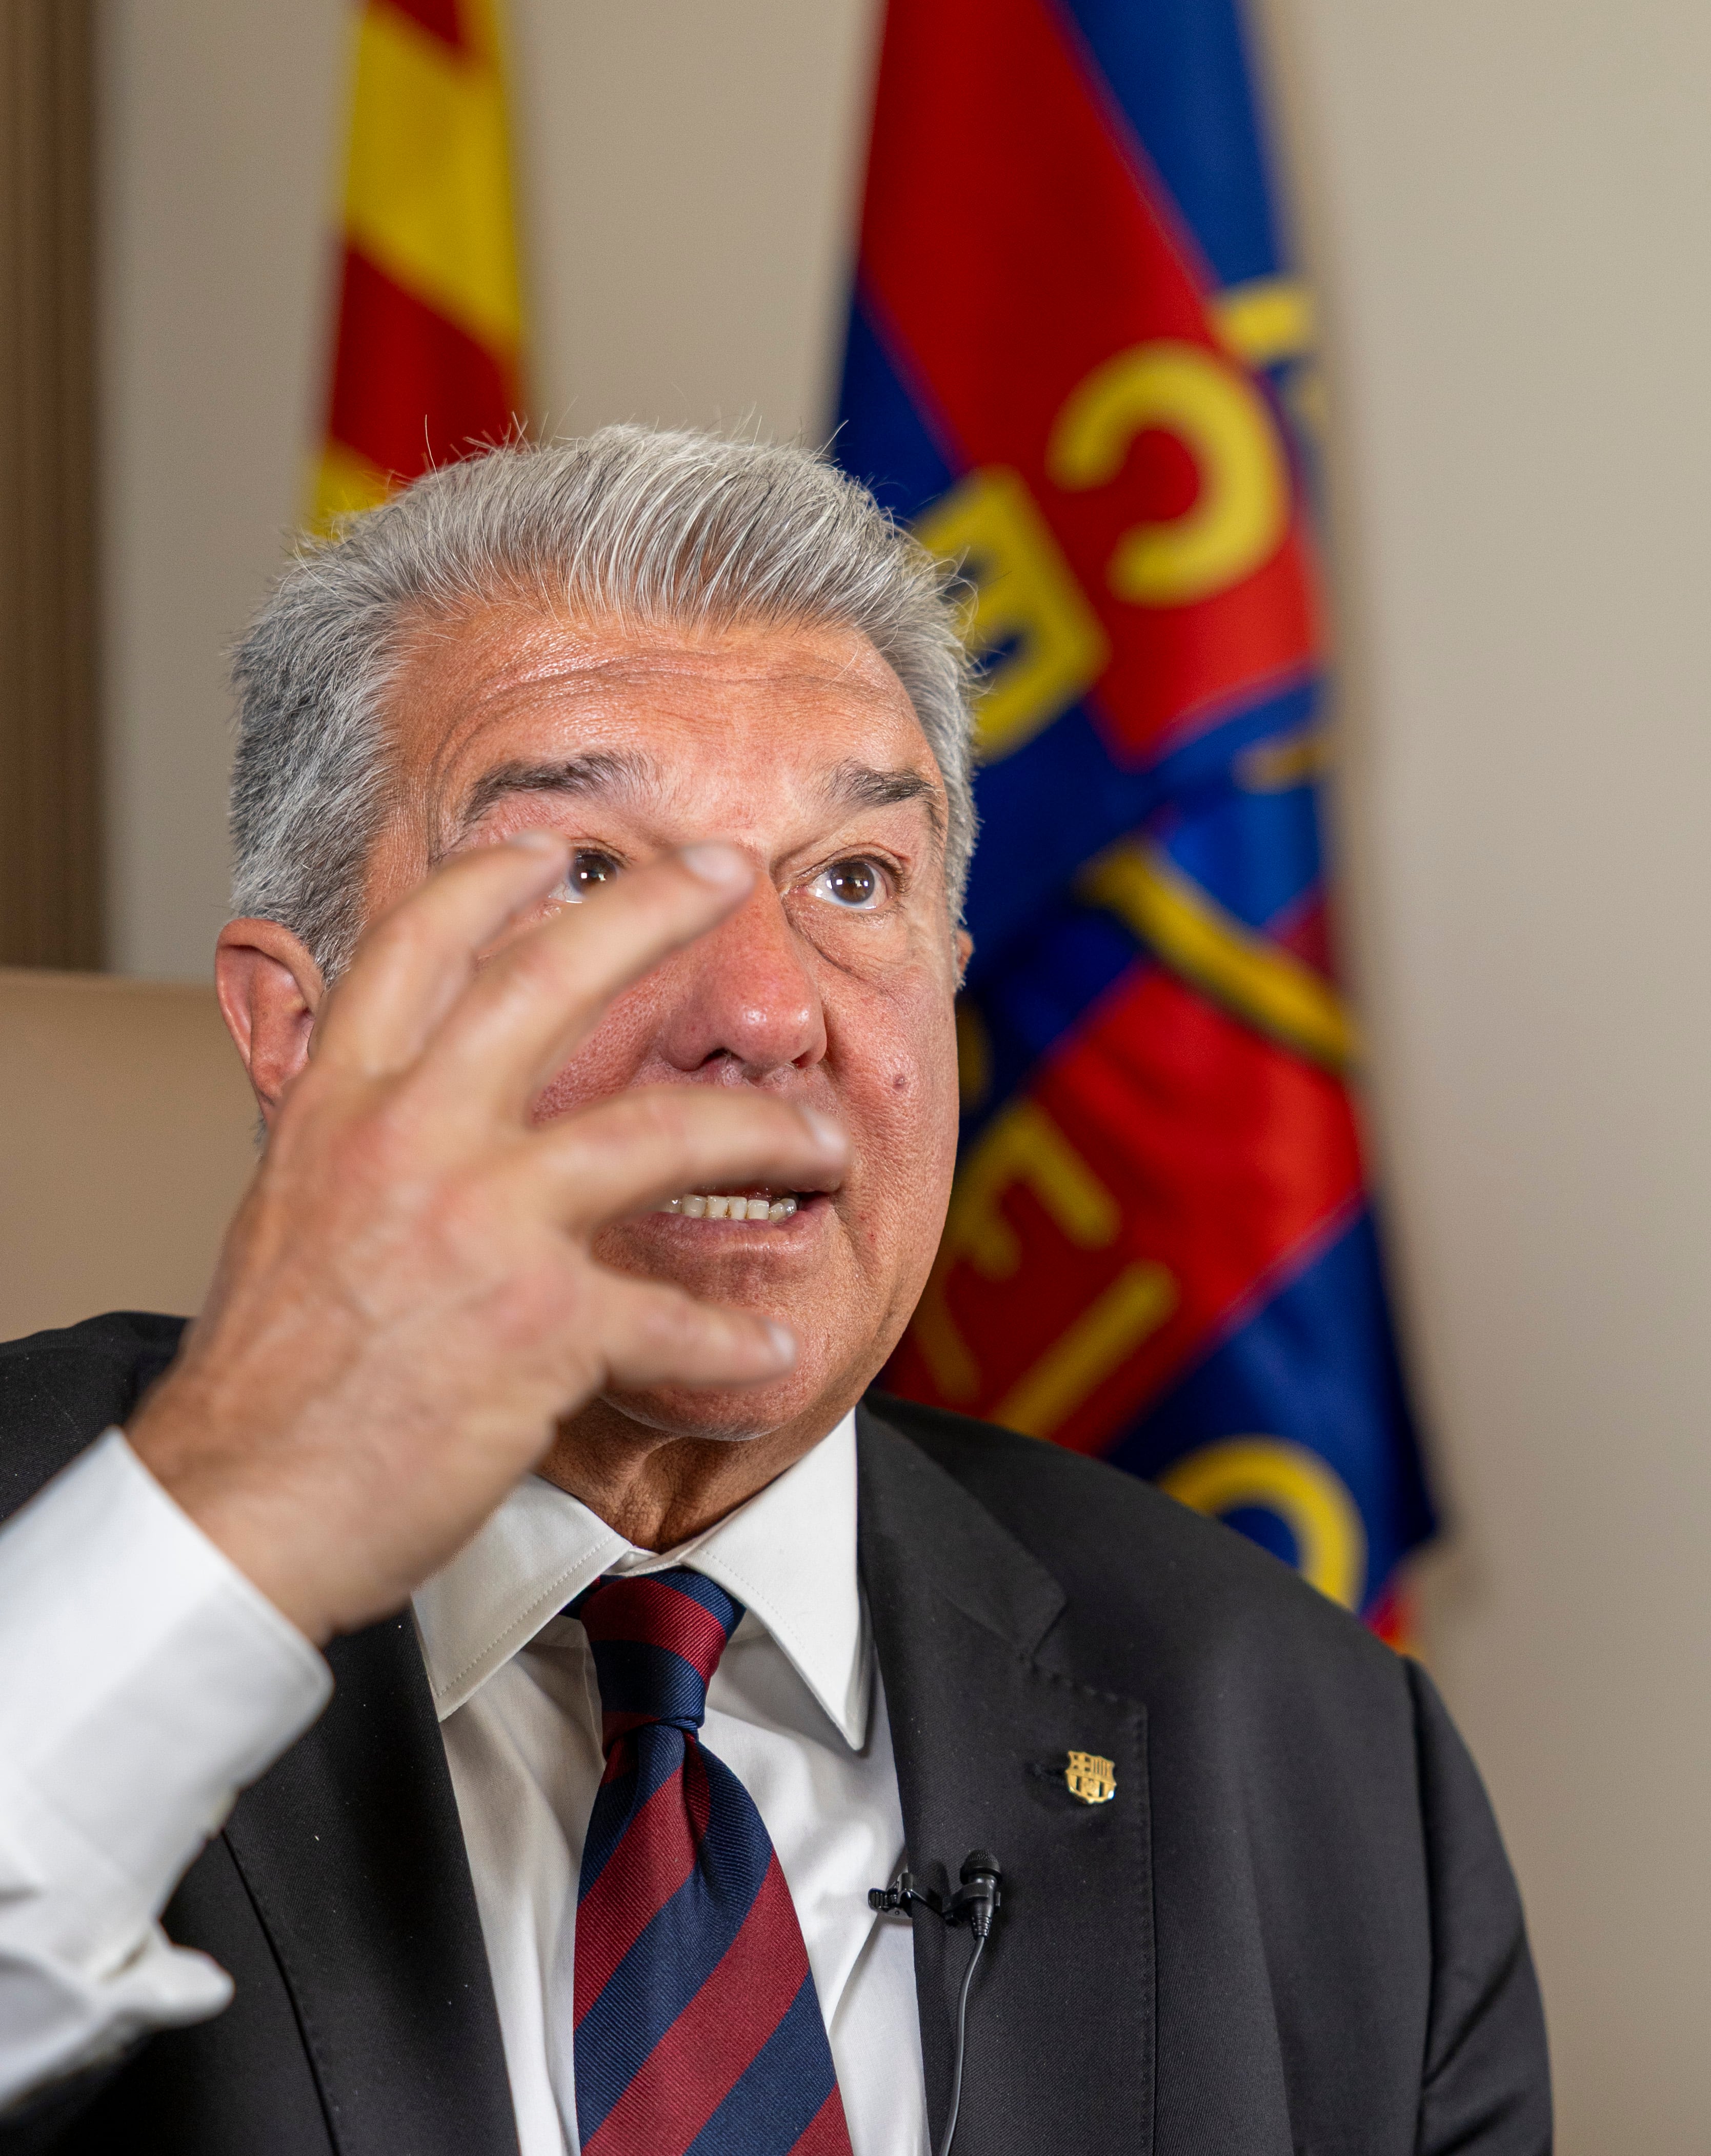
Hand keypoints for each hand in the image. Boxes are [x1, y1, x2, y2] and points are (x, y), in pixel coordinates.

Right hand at [126, 837, 843, 1644]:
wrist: (240, 1508)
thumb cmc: (268, 1380)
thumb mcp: (291, 1213)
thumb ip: (361, 1144)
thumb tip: (407, 1104)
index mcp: (340, 1108)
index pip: (415, 948)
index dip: (490, 881)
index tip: (551, 848)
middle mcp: (411, 1139)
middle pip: (550, 979)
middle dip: (656, 908)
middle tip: (730, 868)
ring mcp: (481, 1225)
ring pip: (662, 1134)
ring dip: (764, 1132)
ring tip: (824, 1142)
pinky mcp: (538, 1326)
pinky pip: (675, 1316)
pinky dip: (736, 1338)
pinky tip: (773, 1347)